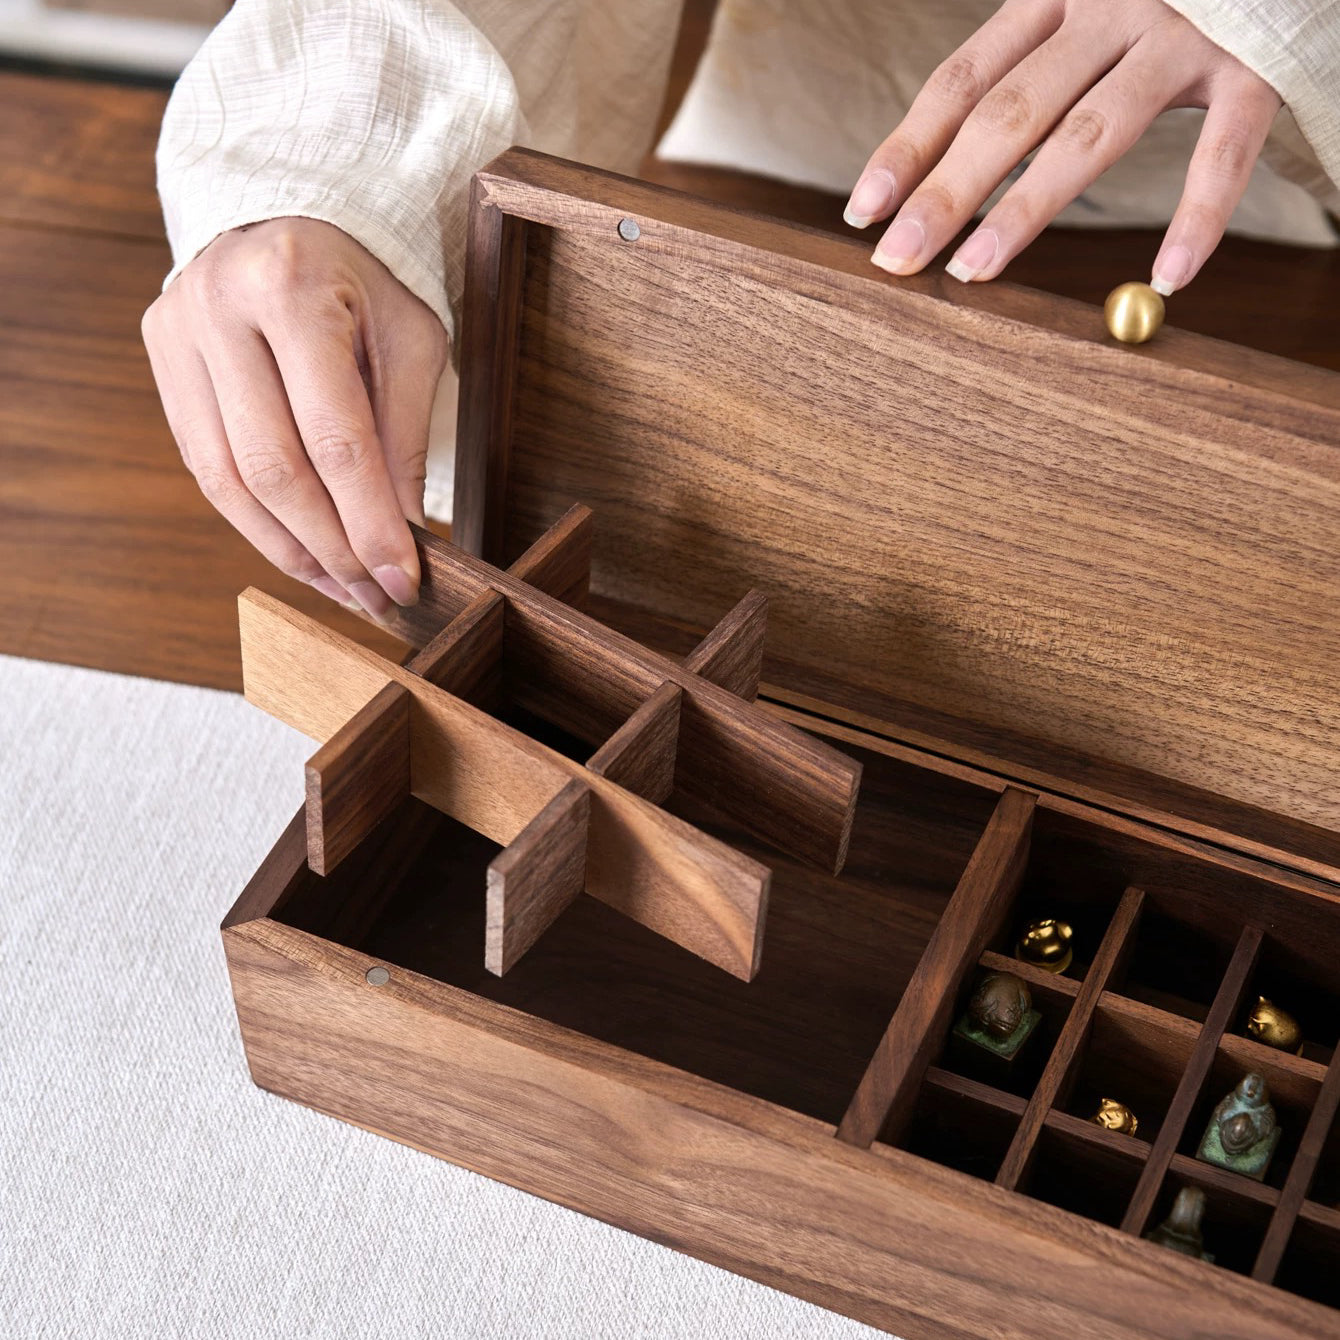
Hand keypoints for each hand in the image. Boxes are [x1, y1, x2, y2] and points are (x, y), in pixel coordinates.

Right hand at [142, 218, 448, 618]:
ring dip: (290, 550)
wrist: (289, 216)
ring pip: (228, 479)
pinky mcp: (160, 359)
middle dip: (331, 548)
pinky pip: (205, 465)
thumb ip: (405, 435)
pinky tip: (301, 552)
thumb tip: (404, 538)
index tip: (403, 578)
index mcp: (292, 286)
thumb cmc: (365, 280)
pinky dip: (256, 521)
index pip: (335, 436)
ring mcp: (176, 332)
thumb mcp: (411, 340)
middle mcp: (218, 306)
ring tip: (343, 589)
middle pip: (274, 467)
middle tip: (375, 597)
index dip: (370, 521)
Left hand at [843, 0, 1281, 293]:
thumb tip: (952, 167)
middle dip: (945, 191)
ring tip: (974, 273)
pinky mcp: (1256, 65)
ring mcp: (1184, 34)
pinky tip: (1167, 279)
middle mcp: (1111, 6)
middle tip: (897, 259)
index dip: (909, 145)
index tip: (864, 211)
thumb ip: (1032, 68)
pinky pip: (1222, 151)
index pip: (963, 79)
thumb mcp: (1088, 10)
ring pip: (1091, 132)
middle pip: (1009, 112)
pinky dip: (1198, 216)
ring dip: (1026, 209)